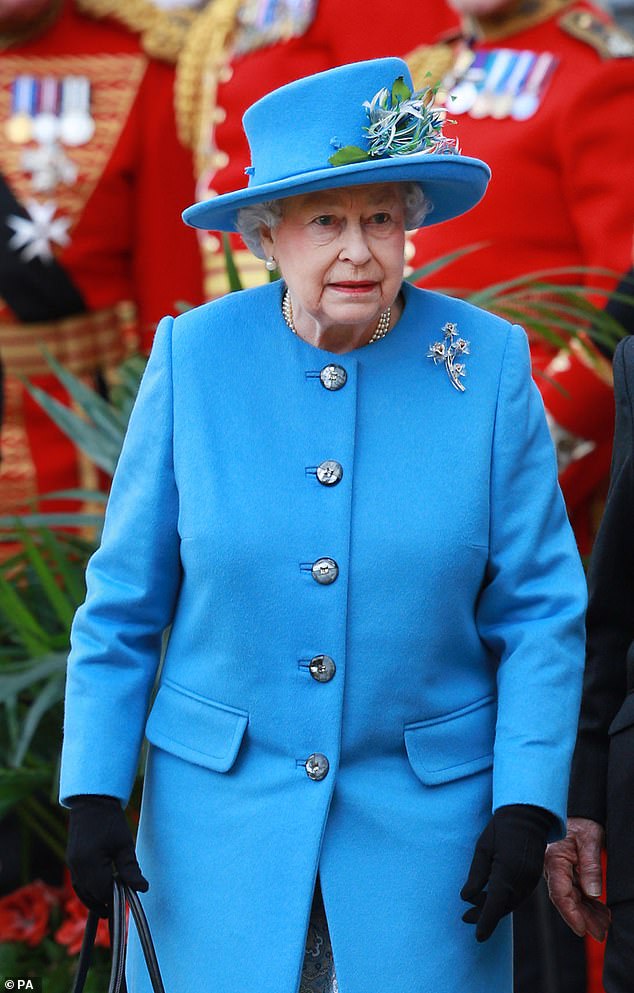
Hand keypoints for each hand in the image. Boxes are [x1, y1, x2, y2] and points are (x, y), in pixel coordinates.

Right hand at [67, 795, 148, 916]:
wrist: (92, 803)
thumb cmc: (110, 822)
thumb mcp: (124, 845)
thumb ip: (130, 869)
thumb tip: (141, 889)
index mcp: (90, 864)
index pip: (103, 892)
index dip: (115, 899)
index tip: (127, 902)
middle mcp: (77, 867)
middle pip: (90, 895)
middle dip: (103, 903)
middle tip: (116, 912)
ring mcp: (72, 864)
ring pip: (82, 891)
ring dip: (94, 900)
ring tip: (106, 909)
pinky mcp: (72, 860)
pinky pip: (78, 883)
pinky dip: (87, 891)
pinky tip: (96, 893)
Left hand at [461, 804, 554, 941]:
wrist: (527, 816)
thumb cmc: (500, 829)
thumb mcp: (482, 848)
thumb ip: (476, 875)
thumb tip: (466, 898)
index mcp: (506, 872)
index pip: (494, 904)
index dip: (485, 921)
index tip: (477, 937)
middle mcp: (522, 880)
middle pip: (503, 907)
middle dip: (485, 916)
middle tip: (465, 918)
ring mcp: (530, 880)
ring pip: (511, 903)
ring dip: (495, 908)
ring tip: (475, 909)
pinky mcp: (533, 878)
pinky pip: (518, 895)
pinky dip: (505, 900)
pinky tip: (492, 898)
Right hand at [544, 817, 609, 940]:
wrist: (578, 812)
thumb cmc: (580, 822)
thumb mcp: (589, 841)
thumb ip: (590, 866)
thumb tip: (592, 893)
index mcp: (554, 860)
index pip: (560, 893)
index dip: (571, 914)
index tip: (583, 929)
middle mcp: (553, 867)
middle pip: (565, 899)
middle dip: (583, 918)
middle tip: (600, 932)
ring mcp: (558, 870)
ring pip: (571, 898)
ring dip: (587, 912)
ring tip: (604, 923)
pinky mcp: (565, 871)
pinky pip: (575, 891)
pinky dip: (587, 903)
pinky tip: (600, 911)